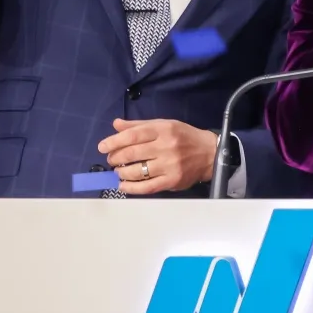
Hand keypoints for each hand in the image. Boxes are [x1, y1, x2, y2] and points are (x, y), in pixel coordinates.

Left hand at [98, 119, 218, 194]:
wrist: (210, 153)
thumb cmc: (185, 137)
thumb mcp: (165, 124)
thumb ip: (139, 125)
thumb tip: (116, 125)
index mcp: (164, 130)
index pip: (133, 135)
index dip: (114, 141)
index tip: (103, 147)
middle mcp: (166, 146)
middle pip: (131, 153)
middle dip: (115, 157)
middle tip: (112, 160)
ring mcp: (169, 165)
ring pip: (136, 171)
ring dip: (121, 172)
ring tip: (120, 171)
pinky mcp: (171, 181)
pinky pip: (146, 187)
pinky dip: (130, 188)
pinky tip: (123, 185)